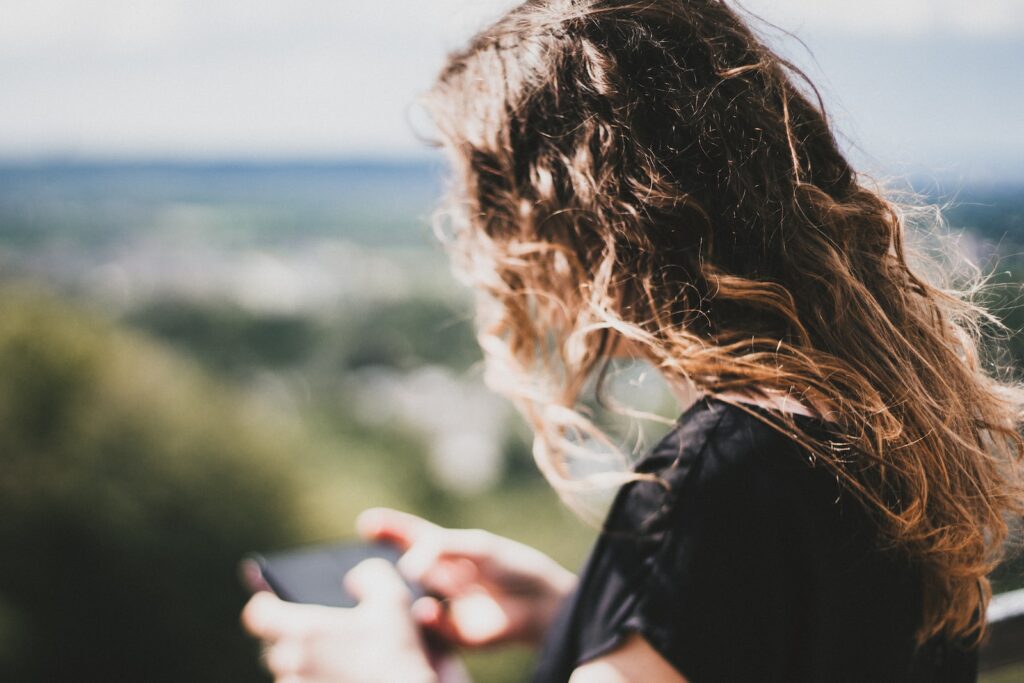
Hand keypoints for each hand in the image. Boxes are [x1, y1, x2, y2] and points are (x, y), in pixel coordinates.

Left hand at [242, 558, 439, 682]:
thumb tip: (354, 579)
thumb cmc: (397, 657)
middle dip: (294, 642)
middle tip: (325, 642)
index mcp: (304, 631)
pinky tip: (342, 681)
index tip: (277, 606)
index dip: (267, 605)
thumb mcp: (394, 601)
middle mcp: (290, 665)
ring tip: (339, 667)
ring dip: (306, 669)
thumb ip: (370, 574)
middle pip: (274, 647)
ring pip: (288, 675)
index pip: (257, 613)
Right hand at [357, 507, 577, 648]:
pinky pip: (426, 625)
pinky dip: (424, 616)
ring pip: (408, 601)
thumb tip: (407, 564)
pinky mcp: (450, 634)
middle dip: (380, 563)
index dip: (390, 528)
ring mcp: (444, 605)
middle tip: (364, 563)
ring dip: (398, 594)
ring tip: (406, 579)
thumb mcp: (478, 547)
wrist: (541, 605)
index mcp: (449, 551)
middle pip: (403, 567)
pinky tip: (430, 610)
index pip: (413, 536)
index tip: (366, 522)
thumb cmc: (514, 568)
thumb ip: (441, 548)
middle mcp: (442, 578)